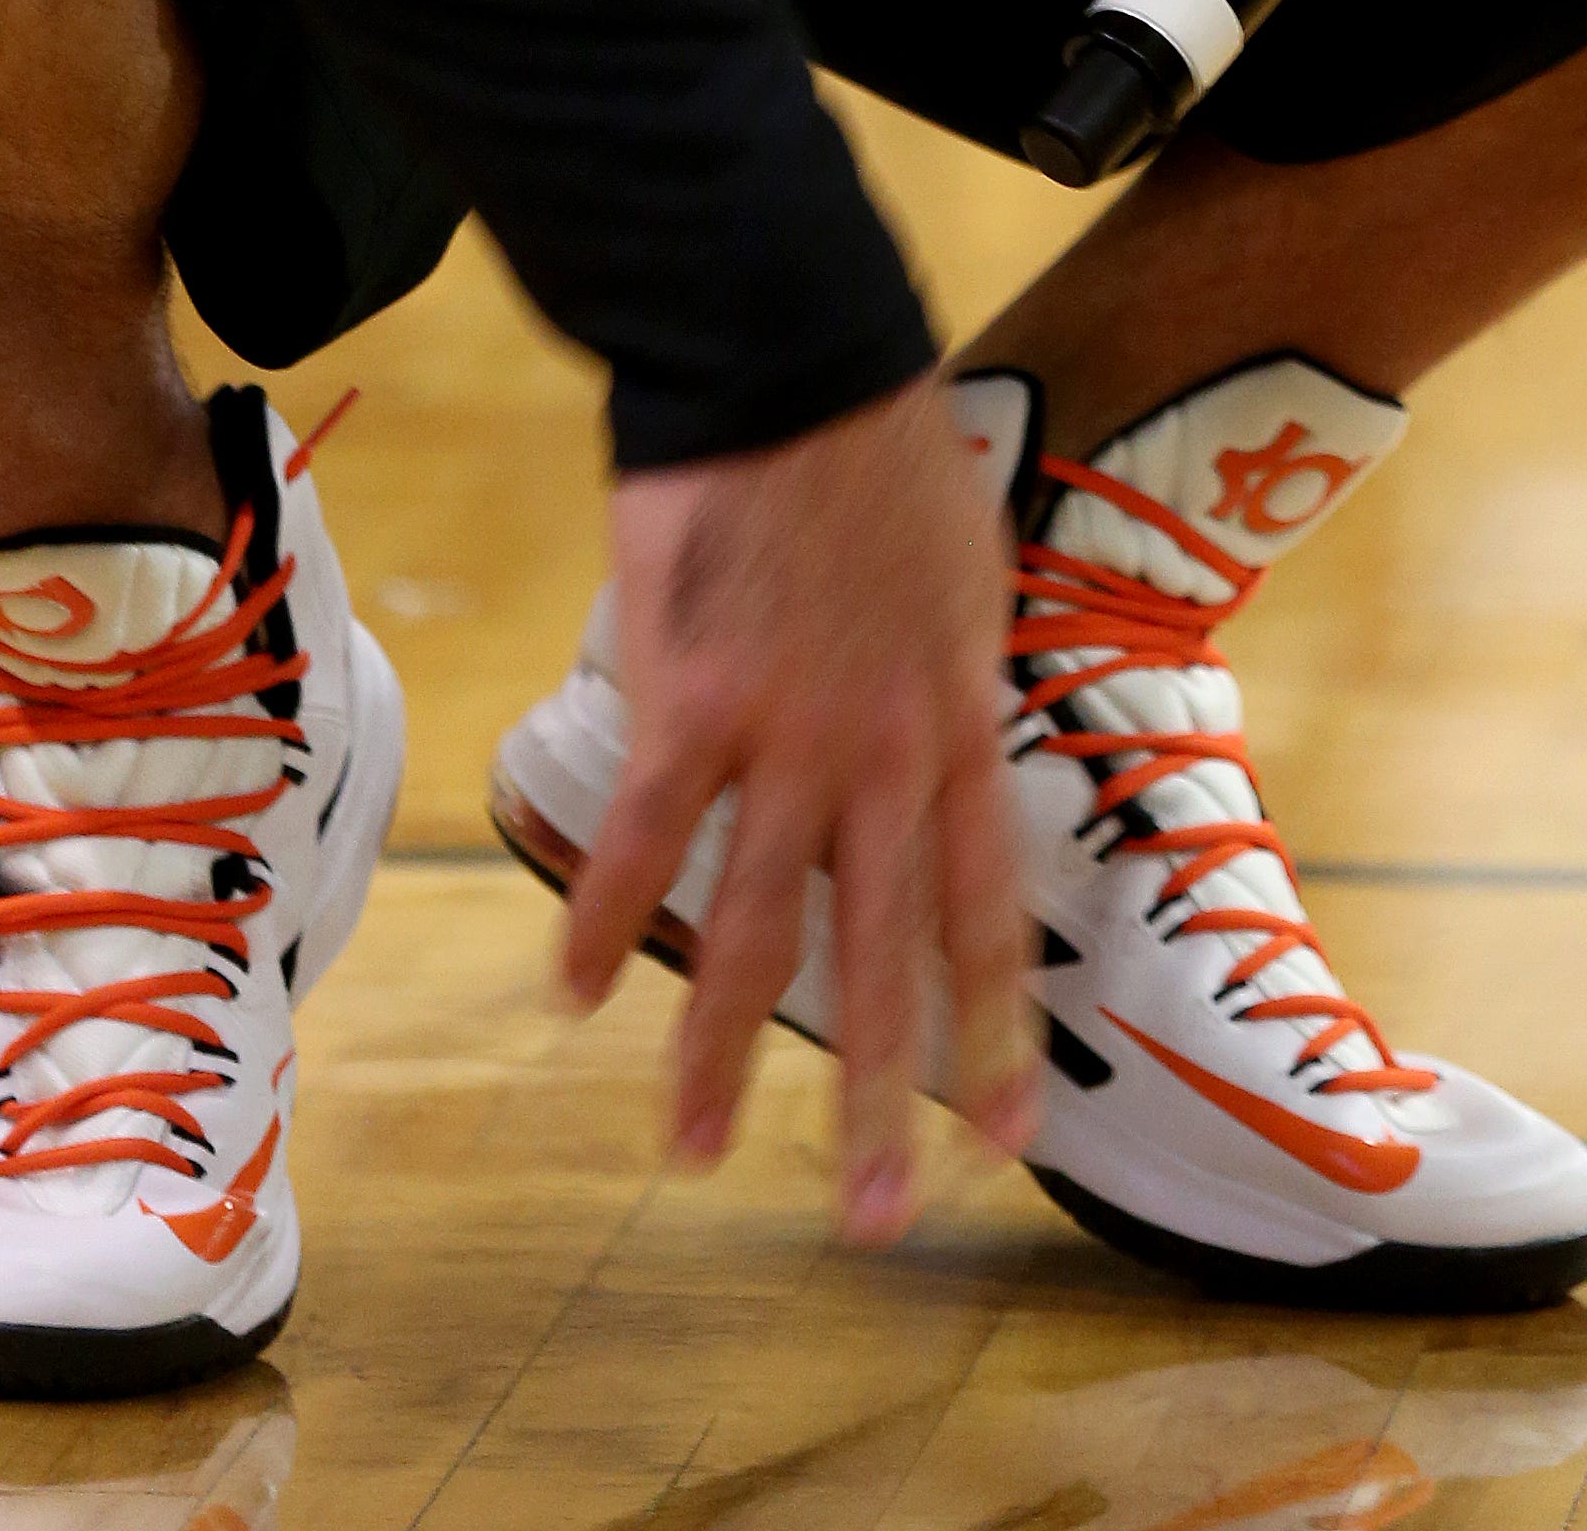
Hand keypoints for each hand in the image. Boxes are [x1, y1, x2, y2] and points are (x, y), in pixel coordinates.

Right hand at [560, 372, 1035, 1239]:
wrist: (793, 361)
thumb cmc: (880, 456)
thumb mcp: (964, 576)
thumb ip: (951, 682)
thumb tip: (950, 745)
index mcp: (960, 722)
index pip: (987, 906)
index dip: (996, 1026)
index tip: (1008, 1138)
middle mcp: (885, 751)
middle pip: (883, 954)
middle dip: (878, 1099)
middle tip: (878, 1223)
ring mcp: (787, 734)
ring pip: (756, 928)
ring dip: (719, 1052)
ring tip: (695, 1150)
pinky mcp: (691, 700)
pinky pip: (646, 839)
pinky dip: (607, 921)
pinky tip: (578, 995)